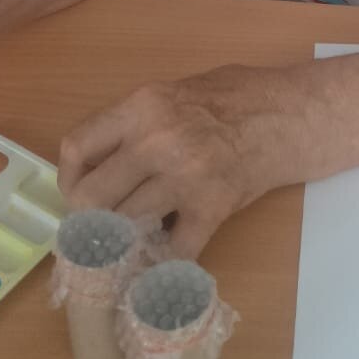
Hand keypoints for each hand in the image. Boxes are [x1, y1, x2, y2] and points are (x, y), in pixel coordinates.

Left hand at [58, 64, 298, 258]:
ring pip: (126, 226)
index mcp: (142, 106)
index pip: (77, 147)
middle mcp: (155, 141)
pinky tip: (162, 264)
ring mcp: (184, 177)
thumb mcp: (175, 92)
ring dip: (124, 240)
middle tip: (101, 224)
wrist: (290, 115)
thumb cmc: (235, 97)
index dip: (68, 178)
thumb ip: (136, 123)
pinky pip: (174, 251)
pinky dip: (163, 265)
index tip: (77, 192)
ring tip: (128, 243)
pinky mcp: (211, 207)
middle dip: (91, 217)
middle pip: (92, 196)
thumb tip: (99, 162)